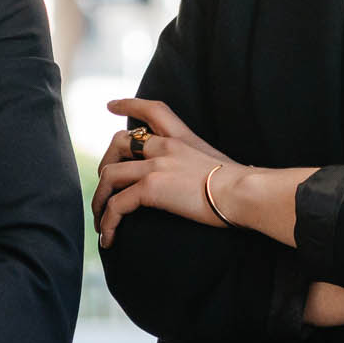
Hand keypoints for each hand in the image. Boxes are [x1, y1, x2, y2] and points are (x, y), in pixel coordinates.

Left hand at [92, 97, 234, 247]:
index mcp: (182, 139)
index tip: (111, 105)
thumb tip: (198, 183)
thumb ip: (198, 166)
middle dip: (104, 163)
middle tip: (103, 185)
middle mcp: (165, 147)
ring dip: (99, 199)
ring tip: (100, 219)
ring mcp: (155, 165)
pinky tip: (108, 238)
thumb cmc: (240, 186)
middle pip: (118, 143)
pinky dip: (108, 222)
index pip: (152, 110)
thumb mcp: (217, 165)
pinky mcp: (151, 188)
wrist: (244, 192)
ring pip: (109, 176)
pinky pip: (117, 205)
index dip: (129, 104)